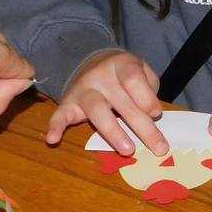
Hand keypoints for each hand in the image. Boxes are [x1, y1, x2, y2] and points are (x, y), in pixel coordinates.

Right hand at [47, 51, 167, 155]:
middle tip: (158, 147)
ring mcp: (83, 89)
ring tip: (127, 150)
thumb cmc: (125, 74)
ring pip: (97, 110)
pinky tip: (53, 139)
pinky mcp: (68, 102)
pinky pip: (59, 114)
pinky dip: (55, 126)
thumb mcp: (143, 71)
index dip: (147, 98)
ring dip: (113, 131)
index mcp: (122, 64)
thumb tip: (152, 113)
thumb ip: (150, 88)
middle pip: (122, 102)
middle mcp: (101, 75)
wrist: (91, 61)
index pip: (133, 79)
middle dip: (142, 127)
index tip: (156, 114)